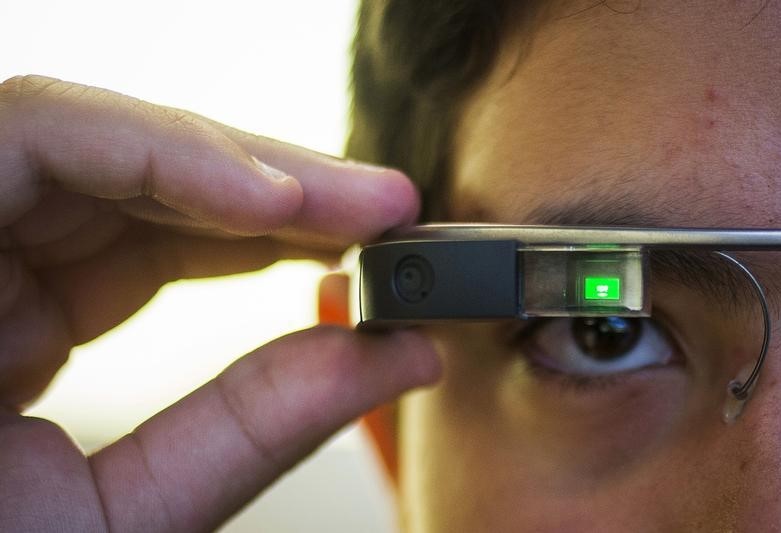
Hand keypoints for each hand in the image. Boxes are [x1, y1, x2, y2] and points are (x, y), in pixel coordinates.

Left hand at [0, 75, 440, 530]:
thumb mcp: (108, 528)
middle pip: (113, 164)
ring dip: (265, 210)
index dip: (173, 153)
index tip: (290, 203)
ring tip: (365, 230)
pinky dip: (229, 247)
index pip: (34, 141)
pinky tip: (302, 252)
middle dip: (264, 180)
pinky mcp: (30, 311)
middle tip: (378, 206)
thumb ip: (246, 434)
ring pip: (140, 198)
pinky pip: (136, 248)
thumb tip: (386, 358)